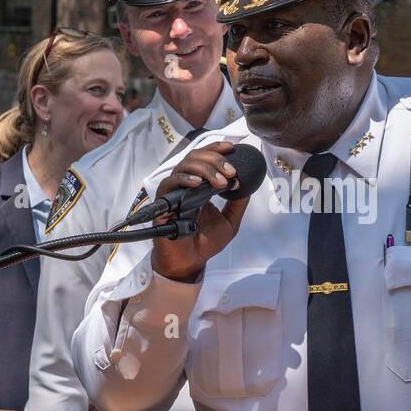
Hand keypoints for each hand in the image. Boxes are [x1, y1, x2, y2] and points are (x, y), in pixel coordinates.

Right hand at [150, 141, 251, 282]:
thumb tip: (248, 184)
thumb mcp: (229, 221)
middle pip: (195, 157)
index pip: (204, 158)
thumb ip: (237, 203)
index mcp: (199, 186)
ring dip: (204, 169)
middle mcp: (185, 186)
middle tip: (231, 172)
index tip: (231, 147)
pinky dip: (184, 179)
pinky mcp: (163, 204)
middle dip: (215, 159)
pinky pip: (169, 184)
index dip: (215, 148)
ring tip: (220, 182)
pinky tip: (197, 183)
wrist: (191, 263)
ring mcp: (173, 193)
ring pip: (183, 166)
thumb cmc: (205, 243)